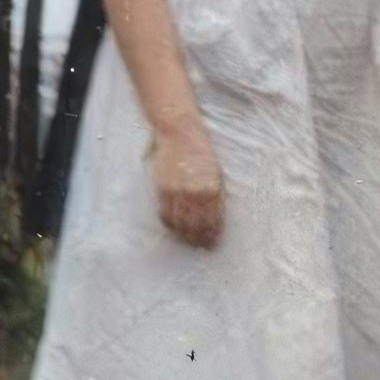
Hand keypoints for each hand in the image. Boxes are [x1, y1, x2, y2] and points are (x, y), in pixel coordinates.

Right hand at [152, 119, 224, 248]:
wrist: (181, 133)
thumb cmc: (203, 153)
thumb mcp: (217, 174)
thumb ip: (215, 197)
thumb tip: (215, 219)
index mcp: (212, 190)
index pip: (211, 221)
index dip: (211, 235)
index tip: (212, 244)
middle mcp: (194, 193)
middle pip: (195, 226)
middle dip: (198, 239)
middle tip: (200, 247)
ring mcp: (176, 192)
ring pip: (179, 223)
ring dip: (183, 235)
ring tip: (187, 241)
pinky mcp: (162, 189)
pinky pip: (165, 214)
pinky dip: (170, 224)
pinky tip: (174, 228)